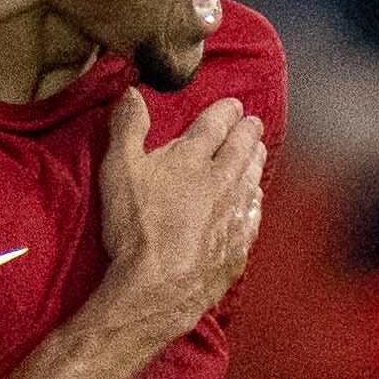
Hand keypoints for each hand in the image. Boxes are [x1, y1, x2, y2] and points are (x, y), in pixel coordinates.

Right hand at [95, 91, 265, 340]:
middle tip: (253, 123)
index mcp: (192, 158)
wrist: (159, 286)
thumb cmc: (136, 228)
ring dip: (256, 162)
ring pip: (252, 180)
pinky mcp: (238, 246)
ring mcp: (234, 215)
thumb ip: (127, 129)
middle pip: (242, 149)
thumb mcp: (119, 171)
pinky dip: (255, 201)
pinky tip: (255, 200)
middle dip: (249, 132)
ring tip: (259, 152)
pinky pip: (253, 216)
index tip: (234, 105)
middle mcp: (221, 181)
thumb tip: (131, 92)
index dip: (226, 112)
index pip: (216, 125)